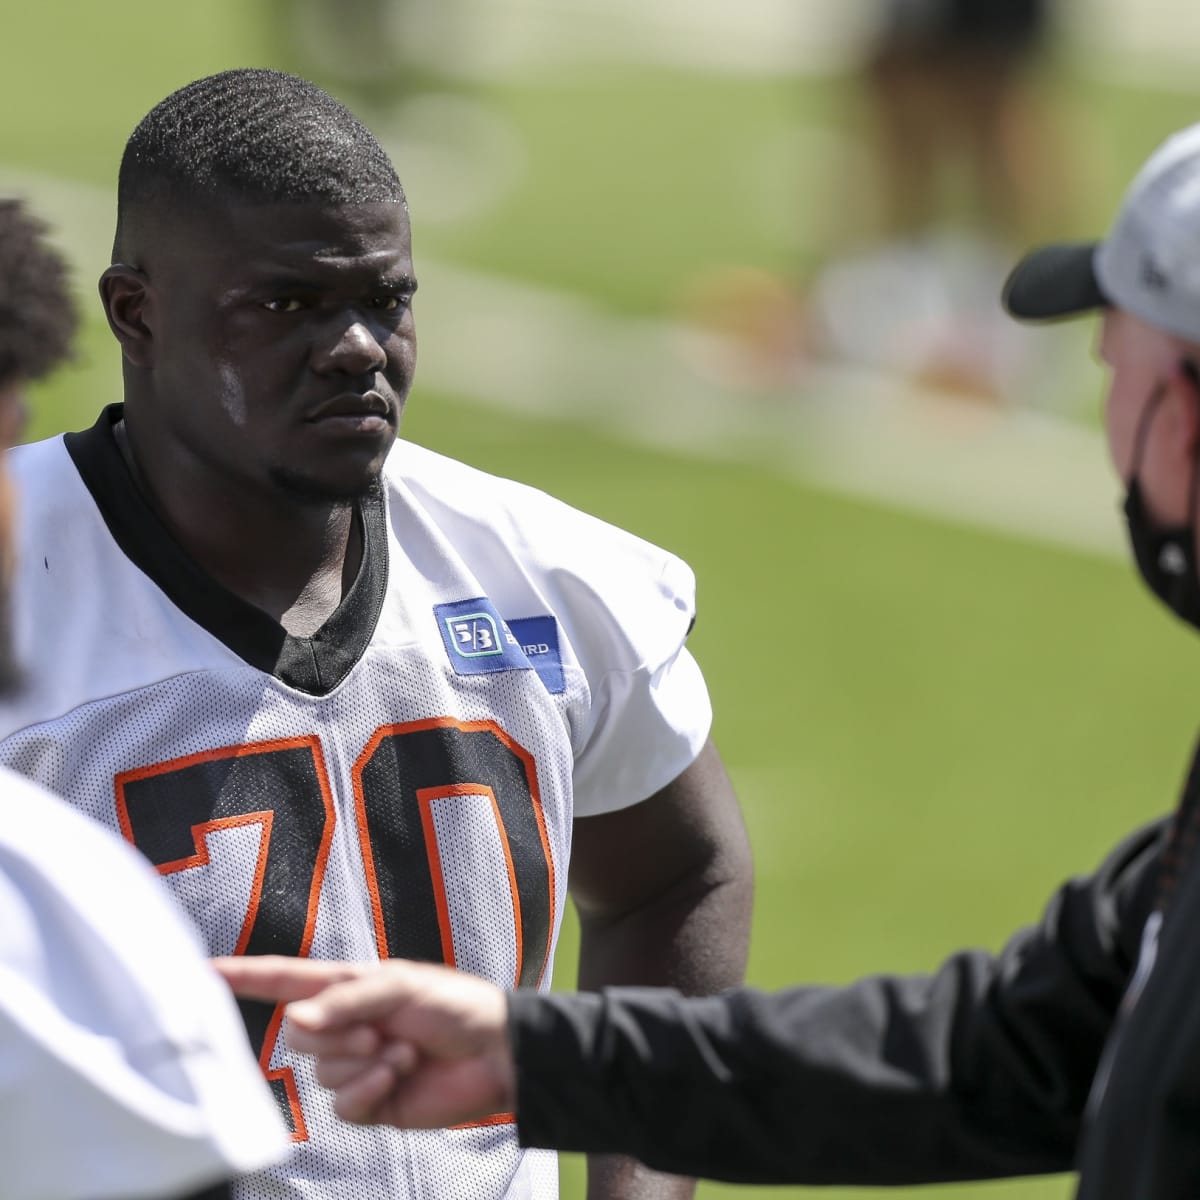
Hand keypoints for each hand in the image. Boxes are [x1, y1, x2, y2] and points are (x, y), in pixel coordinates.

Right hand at [214, 956, 515, 1127]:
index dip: (245, 976)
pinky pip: (343, 1104)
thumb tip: (295, 1021)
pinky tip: (399, 1075)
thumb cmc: (454, 1004)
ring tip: (402, 1050)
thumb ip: (346, 1001)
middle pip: (299, 1035)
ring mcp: (355, 1065)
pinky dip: (370, 1089)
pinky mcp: (370, 1102)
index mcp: (348, 987)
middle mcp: (344, 1026)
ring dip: (362, 1062)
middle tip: (380, 1029)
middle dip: (338, 1034)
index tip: (202, 972)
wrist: (494, 1053)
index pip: (285, 980)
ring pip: (321, 1072)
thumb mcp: (401, 985)